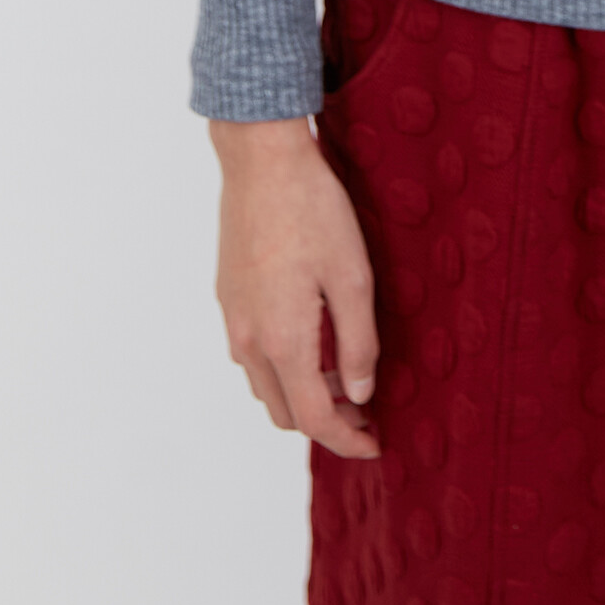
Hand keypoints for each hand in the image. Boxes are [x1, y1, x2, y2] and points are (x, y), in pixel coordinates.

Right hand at [207, 117, 380, 460]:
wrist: (261, 160)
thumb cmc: (313, 211)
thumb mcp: (352, 276)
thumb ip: (358, 343)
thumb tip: (360, 393)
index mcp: (283, 341)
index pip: (314, 419)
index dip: (347, 440)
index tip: (376, 443)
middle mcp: (249, 340)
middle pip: (285, 412)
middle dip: (326, 421)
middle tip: (366, 406)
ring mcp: (233, 319)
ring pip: (265, 386)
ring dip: (301, 394)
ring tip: (342, 372)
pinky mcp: (228, 297)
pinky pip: (252, 356)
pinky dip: (282, 368)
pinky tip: (311, 339)